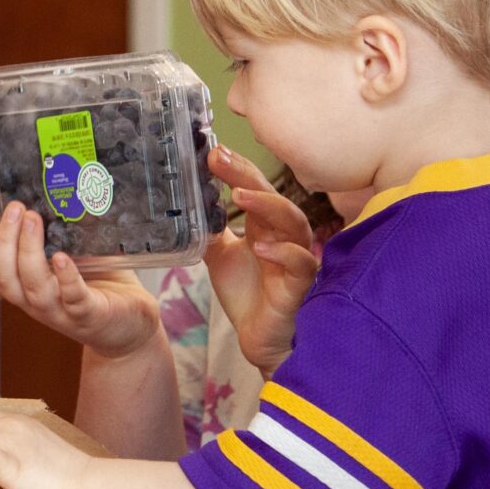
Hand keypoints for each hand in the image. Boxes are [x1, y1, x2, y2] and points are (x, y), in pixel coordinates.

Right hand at [0, 204, 162, 359]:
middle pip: (3, 278)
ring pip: (32, 287)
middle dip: (4, 241)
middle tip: (16, 208)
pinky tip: (63, 257)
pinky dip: (65, 277)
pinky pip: (73, 299)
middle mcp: (35, 301)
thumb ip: (60, 228)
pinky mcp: (89, 315)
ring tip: (33, 219)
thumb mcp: (72, 252)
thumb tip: (60, 181)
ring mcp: (60, 311)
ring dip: (28, 252)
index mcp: (24, 286)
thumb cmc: (99, 282)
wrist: (132, 321)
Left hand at [202, 148, 317, 373]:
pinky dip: (282, 253)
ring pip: (292, 223)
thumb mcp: (219, 255)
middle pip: (272, 197)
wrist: (259, 337)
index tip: (212, 151)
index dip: (236, 169)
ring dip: (267, 206)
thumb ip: (209, 229)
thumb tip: (189, 203)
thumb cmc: (247, 293)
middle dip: (247, 177)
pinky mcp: (300, 285)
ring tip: (239, 196)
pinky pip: (300, 263)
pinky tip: (260, 246)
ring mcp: (295, 257)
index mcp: (264, 225)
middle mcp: (283, 235)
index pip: (253, 188)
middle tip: (220, 160)